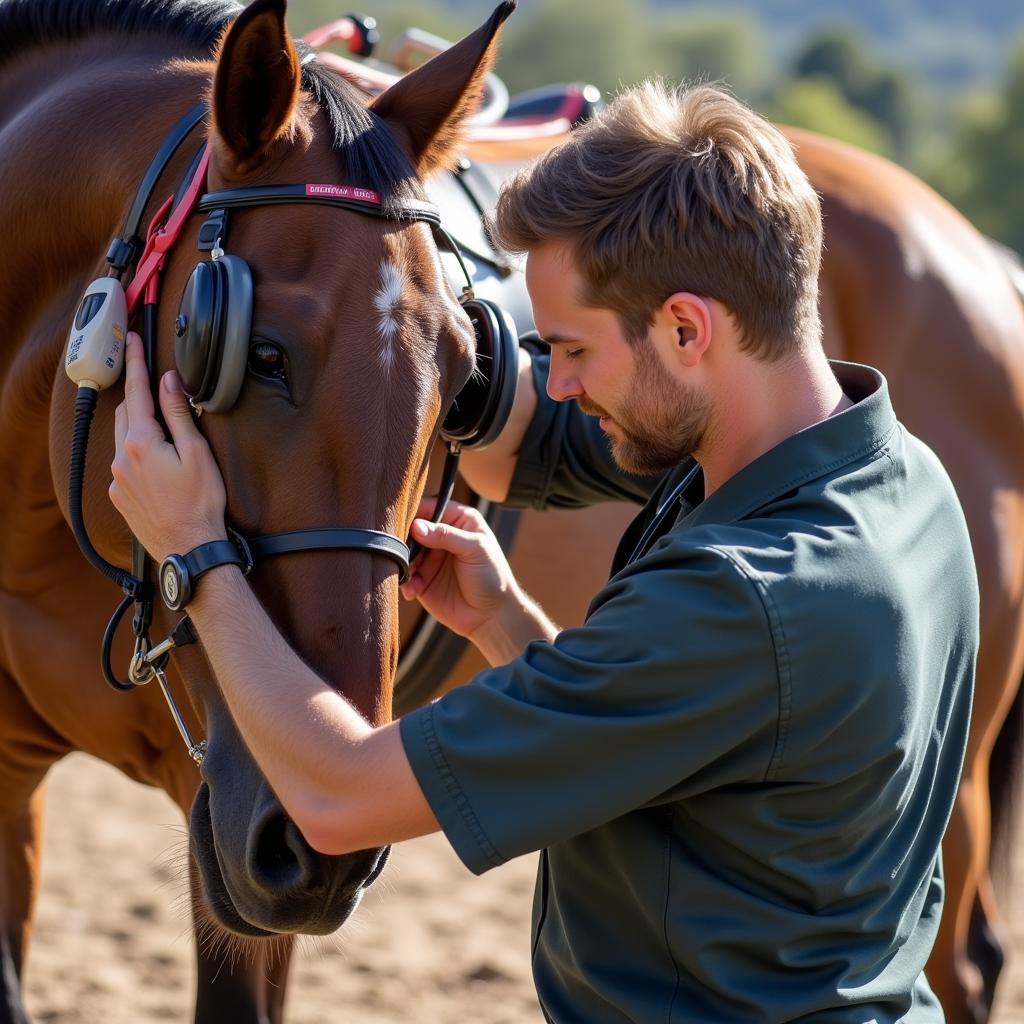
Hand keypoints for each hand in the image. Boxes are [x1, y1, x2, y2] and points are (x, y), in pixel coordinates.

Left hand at [108, 332, 227, 560]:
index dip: (135, 364)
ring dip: (138, 427)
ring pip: (123, 439)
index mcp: (141, 443)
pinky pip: (123, 464)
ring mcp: (117, 480)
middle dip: (138, 397)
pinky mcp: (119, 497)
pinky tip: (158, 465)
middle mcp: (121, 458)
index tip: (133, 342)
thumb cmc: (200, 504)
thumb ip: (178, 414)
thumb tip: (168, 383)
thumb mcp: (196, 453)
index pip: (136, 393)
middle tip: (153, 384)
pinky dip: (137, 454)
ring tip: (162, 431)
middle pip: (126, 414)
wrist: (188, 549)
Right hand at [400, 498, 520, 640]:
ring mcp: (430, 557)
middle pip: (411, 529)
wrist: (492, 615)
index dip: (415, 513)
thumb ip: (446, 536)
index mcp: (458, 520)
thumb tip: (416, 526)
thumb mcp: (475, 550)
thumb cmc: (492, 576)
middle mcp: (442, 535)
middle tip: (404, 553)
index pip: (430, 507)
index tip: (405, 523)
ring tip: (412, 574)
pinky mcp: (422, 579)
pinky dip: (406, 582)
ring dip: (404, 562)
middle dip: (404, 540)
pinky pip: (405, 575)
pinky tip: (414, 590)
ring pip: (404, 552)